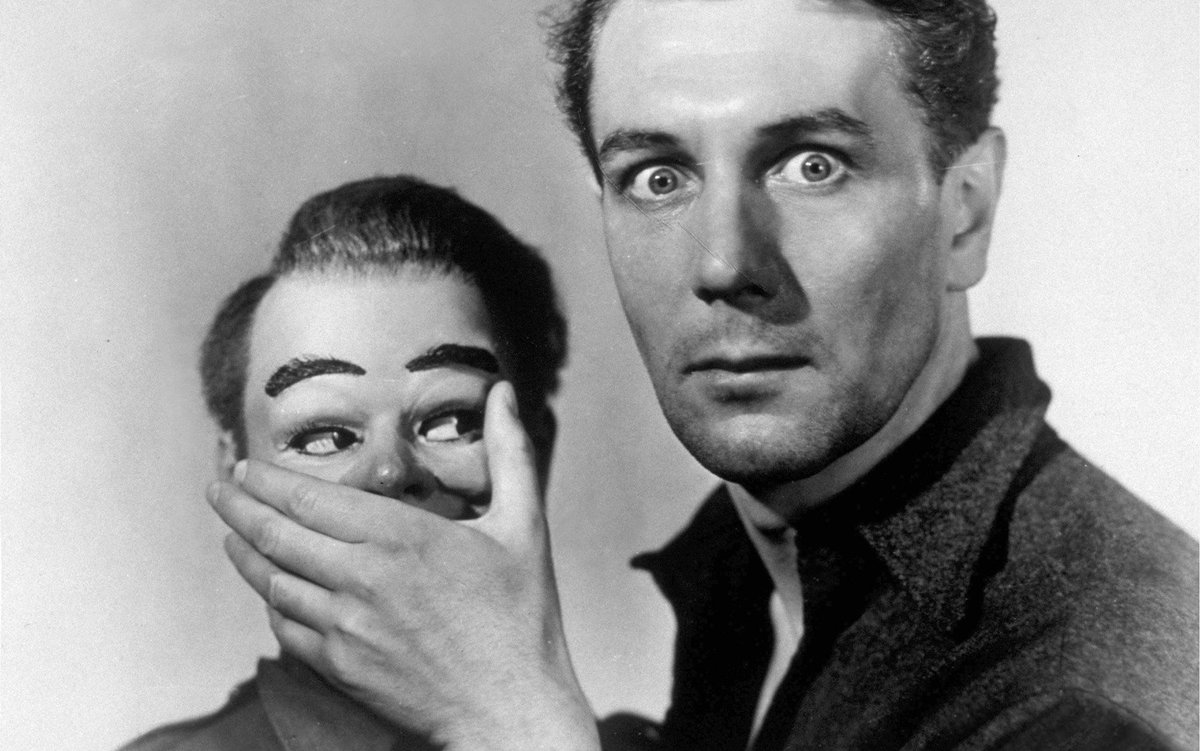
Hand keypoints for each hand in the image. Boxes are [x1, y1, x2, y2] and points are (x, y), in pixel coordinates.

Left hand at [207, 382, 598, 750]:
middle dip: (236, 505)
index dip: (268, 480)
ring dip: (242, 552)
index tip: (246, 465)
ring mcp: (346, 627)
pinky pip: (286, 627)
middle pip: (275, 535)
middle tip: (217, 486)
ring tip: (229, 532)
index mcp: (402, 537)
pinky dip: (270, 602)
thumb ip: (510, 452)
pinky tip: (268, 589)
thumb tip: (505, 393)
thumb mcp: (524, 525)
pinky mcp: (340, 667)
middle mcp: (363, 579)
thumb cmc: (520, 616)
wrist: (509, 706)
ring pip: (271, 581)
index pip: (310, 500)